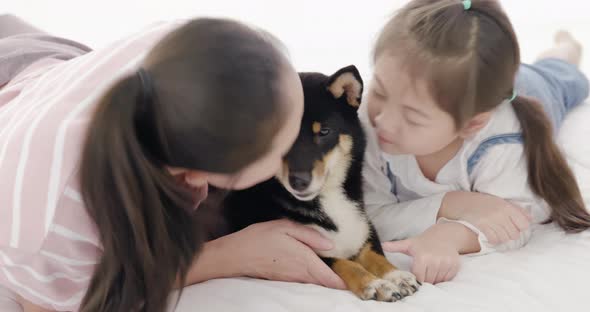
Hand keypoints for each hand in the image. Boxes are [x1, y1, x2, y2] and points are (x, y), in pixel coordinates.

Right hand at [212, 219, 345, 288]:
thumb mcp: (285, 228)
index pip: (330, 278)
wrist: (236, 255)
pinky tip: (317, 270)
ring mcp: (292, 279)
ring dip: (327, 280)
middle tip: (354, 276)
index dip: (345, 281)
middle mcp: (301, 274)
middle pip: (325, 283)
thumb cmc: (260, 238)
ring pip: (316, 283)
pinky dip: (314, 278)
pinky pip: (305, 281)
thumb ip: (309, 236)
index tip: (358, 279)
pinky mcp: (285, 280)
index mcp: (304, 260)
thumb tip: (330, 245)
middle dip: (340, 281)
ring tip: (340, 272)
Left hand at [382, 223, 472, 283]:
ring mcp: (446, 263)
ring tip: (432, 267)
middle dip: (425, 277)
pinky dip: (443, 276)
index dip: (416, 277)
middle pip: (428, 280)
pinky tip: (440, 267)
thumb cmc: (423, 242)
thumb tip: (381, 245)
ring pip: (438, 280)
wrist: (444, 235)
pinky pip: (447, 278)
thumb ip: (395, 246)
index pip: (418, 277)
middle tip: (425, 268)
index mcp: (422, 257)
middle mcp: (435, 261)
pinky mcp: (454, 265)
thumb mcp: (408, 243)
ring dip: (435, 278)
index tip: (416, 272)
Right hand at [439, 192, 532, 244]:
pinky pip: (494, 239)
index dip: (520, 228)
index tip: (513, 226)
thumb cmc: (483, 203)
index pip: (524, 224)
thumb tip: (531, 219)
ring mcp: (491, 220)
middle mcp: (500, 213)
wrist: (462, 202)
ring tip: (496, 234)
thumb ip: (517, 210)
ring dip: (501, 238)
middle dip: (510, 234)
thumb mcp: (500, 202)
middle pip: (514, 234)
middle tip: (502, 231)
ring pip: (505, 238)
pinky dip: (493, 240)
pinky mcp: (481, 225)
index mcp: (507, 206)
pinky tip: (489, 236)